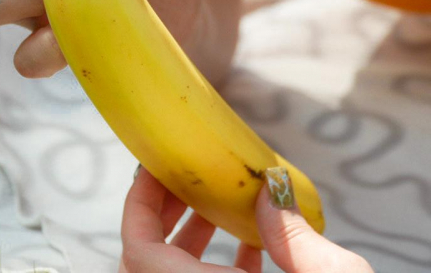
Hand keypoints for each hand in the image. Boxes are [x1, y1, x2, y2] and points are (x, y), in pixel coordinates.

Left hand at [119, 167, 373, 272]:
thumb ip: (291, 233)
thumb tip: (269, 189)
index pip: (138, 254)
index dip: (140, 205)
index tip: (156, 168)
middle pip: (149, 266)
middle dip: (164, 217)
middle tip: (189, 182)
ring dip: (190, 242)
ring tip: (221, 207)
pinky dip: (217, 270)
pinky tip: (253, 246)